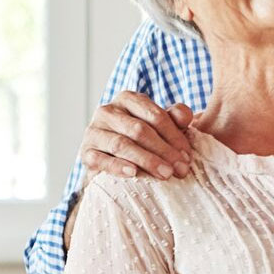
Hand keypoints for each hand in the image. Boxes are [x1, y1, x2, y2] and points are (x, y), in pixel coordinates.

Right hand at [79, 91, 193, 179]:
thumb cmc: (141, 140)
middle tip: (180, 169)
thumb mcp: (161, 126)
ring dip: (146, 160)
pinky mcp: (85, 152)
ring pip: (121, 144)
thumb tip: (185, 116)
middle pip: (139, 130)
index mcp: (128, 99)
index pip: (155, 115)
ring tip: (165, 174)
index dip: (174, 136)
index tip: (187, 156)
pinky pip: (101, 159)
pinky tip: (133, 173)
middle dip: (163, 151)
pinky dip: (117, 166)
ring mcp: (94, 131)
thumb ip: (175, 118)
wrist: (111, 161)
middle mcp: (107, 111)